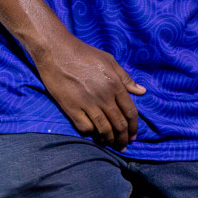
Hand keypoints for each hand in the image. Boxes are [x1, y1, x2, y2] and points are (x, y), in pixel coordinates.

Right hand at [30, 33, 145, 148]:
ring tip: (111, 144)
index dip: (134, 127)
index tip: (133, 136)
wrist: (56, 51)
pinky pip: (85, 128)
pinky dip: (91, 133)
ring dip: (109, 140)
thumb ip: (126, 78)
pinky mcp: (72, 108)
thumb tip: (142, 91)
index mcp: (115, 85)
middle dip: (123, 138)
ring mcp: (88, 103)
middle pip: (119, 124)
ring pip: (104, 129)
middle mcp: (104, 96)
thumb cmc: (84, 53)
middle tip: (124, 145)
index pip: (130, 112)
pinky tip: (93, 134)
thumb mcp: (109, 60)